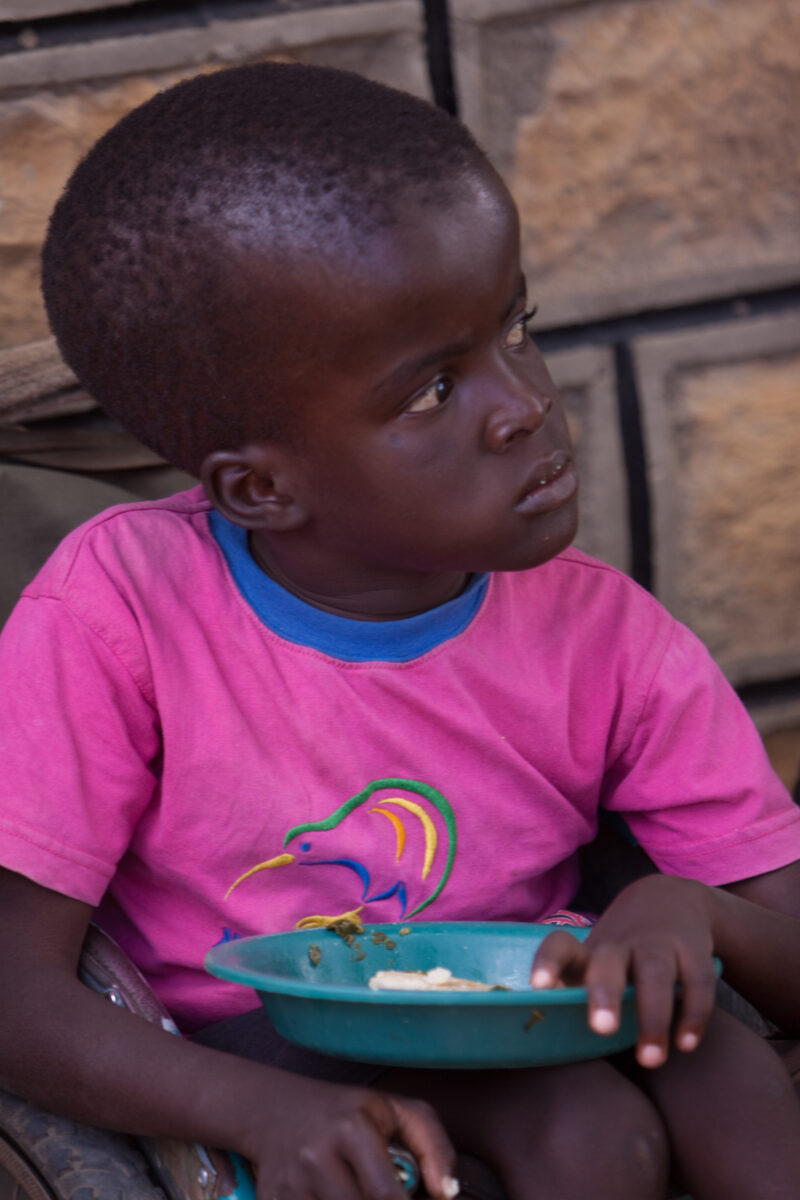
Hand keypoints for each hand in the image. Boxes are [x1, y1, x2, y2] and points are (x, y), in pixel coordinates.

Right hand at [241, 1073, 456, 1199]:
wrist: (274, 1109)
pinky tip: (335, 1194)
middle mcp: (317, 1156)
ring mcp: (291, 1184)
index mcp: (352, 1129)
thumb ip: (432, 1144)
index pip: (385, 1196)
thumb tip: (447, 1193)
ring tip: (359, 1188)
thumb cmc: (346, 1112)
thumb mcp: (393, 1110)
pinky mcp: (272, 1199)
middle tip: (384, 1192)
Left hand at [530, 875, 718, 1068]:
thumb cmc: (623, 954)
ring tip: (651, 1059)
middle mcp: (621, 944)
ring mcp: (658, 943)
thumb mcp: (598, 964)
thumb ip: (582, 997)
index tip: (539, 987)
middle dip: (605, 993)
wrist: (672, 898)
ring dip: (653, 1017)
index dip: (548, 963)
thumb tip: (553, 1047)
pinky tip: (686, 1044)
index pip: (560, 946)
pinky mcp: (693, 948)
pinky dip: (693, 1014)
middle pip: (609, 962)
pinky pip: (697, 980)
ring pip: (655, 973)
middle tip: (602, 1028)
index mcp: (590, 951)